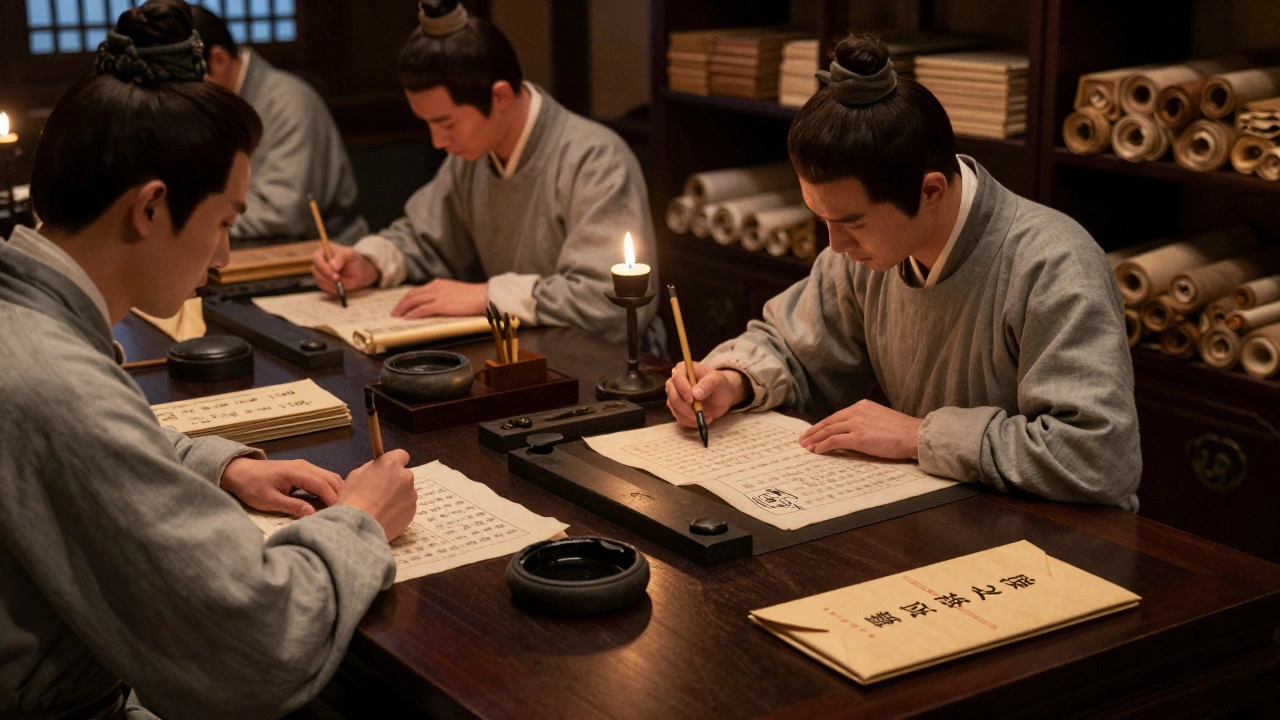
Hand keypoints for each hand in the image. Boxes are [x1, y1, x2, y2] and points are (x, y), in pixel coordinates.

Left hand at [220, 458, 343, 517]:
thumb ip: (292, 506)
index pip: (324, 485)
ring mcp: (305, 467)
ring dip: (336, 492)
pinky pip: (323, 478)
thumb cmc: (252, 487)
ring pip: (330, 477)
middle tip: (341, 513)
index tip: (338, 514)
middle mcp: (305, 466)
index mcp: (297, 472)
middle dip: (339, 496)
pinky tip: (328, 501)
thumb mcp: (270, 500)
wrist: (240, 472)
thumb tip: (313, 513)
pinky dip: (329, 488)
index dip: (334, 500)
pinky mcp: (303, 470)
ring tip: (336, 509)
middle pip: (332, 479)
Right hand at [312, 244, 378, 295]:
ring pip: (319, 280)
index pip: (317, 258)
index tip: (333, 274)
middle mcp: (319, 262)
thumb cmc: (353, 261)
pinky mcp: (323, 283)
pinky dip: (332, 290)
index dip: (323, 267)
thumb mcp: (350, 255)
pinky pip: (324, 288)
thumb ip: (341, 258)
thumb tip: (332, 265)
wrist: (359, 273)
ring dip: (331, 284)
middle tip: (338, 280)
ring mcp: (320, 273)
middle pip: (316, 271)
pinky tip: (341, 288)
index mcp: (323, 251)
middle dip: (327, 277)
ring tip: (342, 283)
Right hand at [337, 450, 416, 540]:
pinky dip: (399, 510)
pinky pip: (406, 507)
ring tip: (382, 508)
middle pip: (404, 475)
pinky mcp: (413, 512)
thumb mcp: (357, 475)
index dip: (394, 462)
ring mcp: (411, 495)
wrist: (359, 526)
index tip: (387, 470)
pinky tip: (386, 517)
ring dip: (398, 497)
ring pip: (406, 492)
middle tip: (380, 493)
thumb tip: (380, 471)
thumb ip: (373, 469)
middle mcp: (405, 477)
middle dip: (395, 482)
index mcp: (391, 464)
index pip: (401, 455)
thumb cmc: (353, 498)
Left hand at [390, 279, 487, 318]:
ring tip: (396, 317)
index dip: (407, 299)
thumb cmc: (473, 297)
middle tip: (394, 312)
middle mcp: (435, 287)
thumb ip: (443, 295)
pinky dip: (412, 314)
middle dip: (401, 304)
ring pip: (413, 301)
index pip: (417, 291)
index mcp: (438, 283)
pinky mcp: (441, 304)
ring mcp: (437, 295)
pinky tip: (407, 319)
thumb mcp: (454, 292)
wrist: (483, 296)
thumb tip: (436, 305)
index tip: (401, 306)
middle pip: (411, 295)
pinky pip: (421, 310)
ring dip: (402, 309)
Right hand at [665, 362, 747, 427]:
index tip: (692, 399)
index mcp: (684, 369)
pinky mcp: (677, 408)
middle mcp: (676, 381)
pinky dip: (690, 421)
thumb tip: (695, 393)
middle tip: (699, 413)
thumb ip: (709, 384)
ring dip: (689, 416)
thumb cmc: (720, 384)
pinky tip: (703, 419)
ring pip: (674, 407)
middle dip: (685, 406)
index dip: (683, 389)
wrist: (723, 396)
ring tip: (705, 416)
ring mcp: (675, 395)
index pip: (677, 378)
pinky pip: (679, 417)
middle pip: (672, 394)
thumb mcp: (719, 381)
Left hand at [798, 400, 921, 459]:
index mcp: (862, 406)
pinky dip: (822, 446)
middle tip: (802, 439)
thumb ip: (867, 421)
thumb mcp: (881, 419)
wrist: (914, 434)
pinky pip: (834, 441)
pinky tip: (816, 451)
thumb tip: (856, 432)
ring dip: (814, 439)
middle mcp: (857, 412)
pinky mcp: (858, 437)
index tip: (813, 431)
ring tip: (805, 446)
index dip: (823, 425)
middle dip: (813, 431)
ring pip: (828, 430)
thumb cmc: (903, 431)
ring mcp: (856, 424)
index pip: (836, 416)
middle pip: (828, 421)